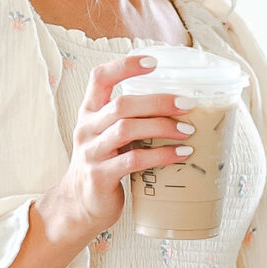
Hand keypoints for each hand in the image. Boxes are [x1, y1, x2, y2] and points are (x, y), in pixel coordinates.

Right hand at [36, 52, 198, 248]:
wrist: (79, 206)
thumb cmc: (103, 165)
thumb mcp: (108, 136)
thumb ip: (130, 119)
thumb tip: (178, 105)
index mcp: (89, 113)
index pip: (100, 78)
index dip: (125, 65)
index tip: (153, 61)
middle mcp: (86, 129)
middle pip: (121, 104)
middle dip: (158, 101)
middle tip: (187, 103)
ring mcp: (91, 153)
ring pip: (126, 129)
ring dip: (162, 127)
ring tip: (188, 130)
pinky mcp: (100, 177)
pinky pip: (133, 160)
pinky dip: (161, 155)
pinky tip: (181, 154)